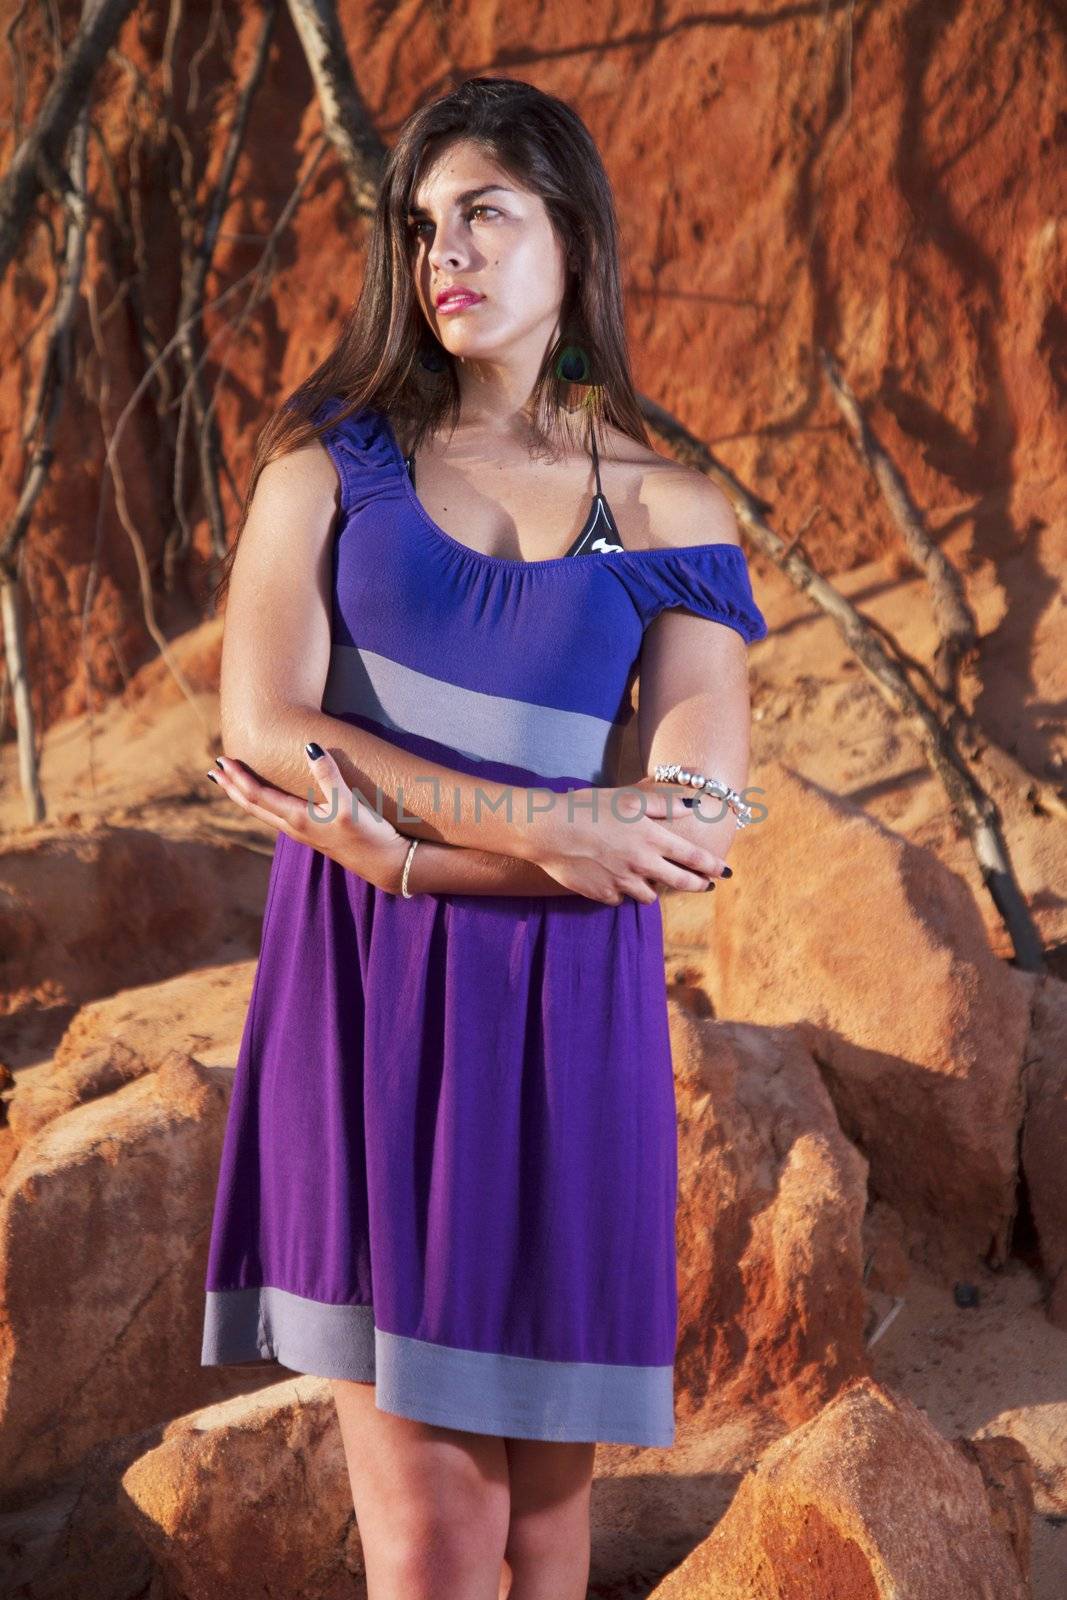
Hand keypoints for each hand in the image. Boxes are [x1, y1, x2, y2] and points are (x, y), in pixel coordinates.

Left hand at [207, 744, 409, 891]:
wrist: (386, 864)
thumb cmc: (368, 835)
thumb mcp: (349, 805)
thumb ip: (329, 776)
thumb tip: (310, 748)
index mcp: (297, 819)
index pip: (257, 795)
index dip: (238, 778)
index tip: (222, 760)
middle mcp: (294, 828)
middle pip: (252, 807)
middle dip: (232, 788)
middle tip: (213, 771)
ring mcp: (304, 833)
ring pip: (264, 813)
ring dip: (245, 796)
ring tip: (233, 784)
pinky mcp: (315, 834)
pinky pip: (278, 816)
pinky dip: (264, 804)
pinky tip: (269, 800)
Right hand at [518, 777, 727, 904]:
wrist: (550, 830)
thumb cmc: (589, 807)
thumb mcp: (628, 798)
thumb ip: (663, 803)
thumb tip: (692, 805)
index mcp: (651, 839)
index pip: (693, 857)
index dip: (712, 866)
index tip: (724, 871)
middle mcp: (642, 864)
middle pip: (680, 882)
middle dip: (697, 885)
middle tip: (705, 886)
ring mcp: (622, 882)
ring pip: (649, 895)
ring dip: (654, 888)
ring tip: (652, 880)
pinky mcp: (603, 894)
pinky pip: (620, 898)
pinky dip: (622, 892)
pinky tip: (616, 880)